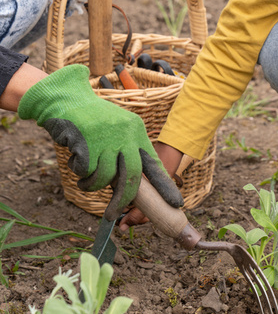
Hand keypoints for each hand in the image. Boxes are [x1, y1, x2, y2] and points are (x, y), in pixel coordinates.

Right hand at [17, 64, 182, 220]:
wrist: (66, 99)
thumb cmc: (91, 120)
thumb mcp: (117, 130)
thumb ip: (124, 154)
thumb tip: (129, 189)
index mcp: (136, 130)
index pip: (154, 162)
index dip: (164, 185)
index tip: (176, 203)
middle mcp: (125, 134)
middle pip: (131, 175)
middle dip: (123, 199)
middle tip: (113, 214)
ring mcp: (107, 138)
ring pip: (104, 177)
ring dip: (91, 184)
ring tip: (84, 178)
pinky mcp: (87, 142)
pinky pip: (84, 171)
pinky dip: (78, 171)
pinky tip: (74, 156)